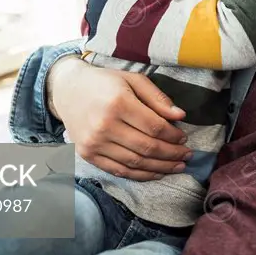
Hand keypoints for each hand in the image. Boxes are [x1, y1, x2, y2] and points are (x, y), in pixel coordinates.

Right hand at [48, 57, 191, 180]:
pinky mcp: (88, 154)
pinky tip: (156, 172)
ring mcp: (94, 143)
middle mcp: (105, 125)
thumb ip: (157, 98)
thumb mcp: (133, 80)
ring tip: (177, 166)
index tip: (184, 138)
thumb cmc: (105, 82)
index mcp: (119, 103)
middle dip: (171, 154)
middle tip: (187, 156)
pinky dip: (140, 175)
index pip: (154, 127)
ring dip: (160, 167)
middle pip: (147, 147)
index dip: (173, 136)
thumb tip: (180, 116)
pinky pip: (118, 170)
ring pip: (135, 162)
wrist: (68, 90)